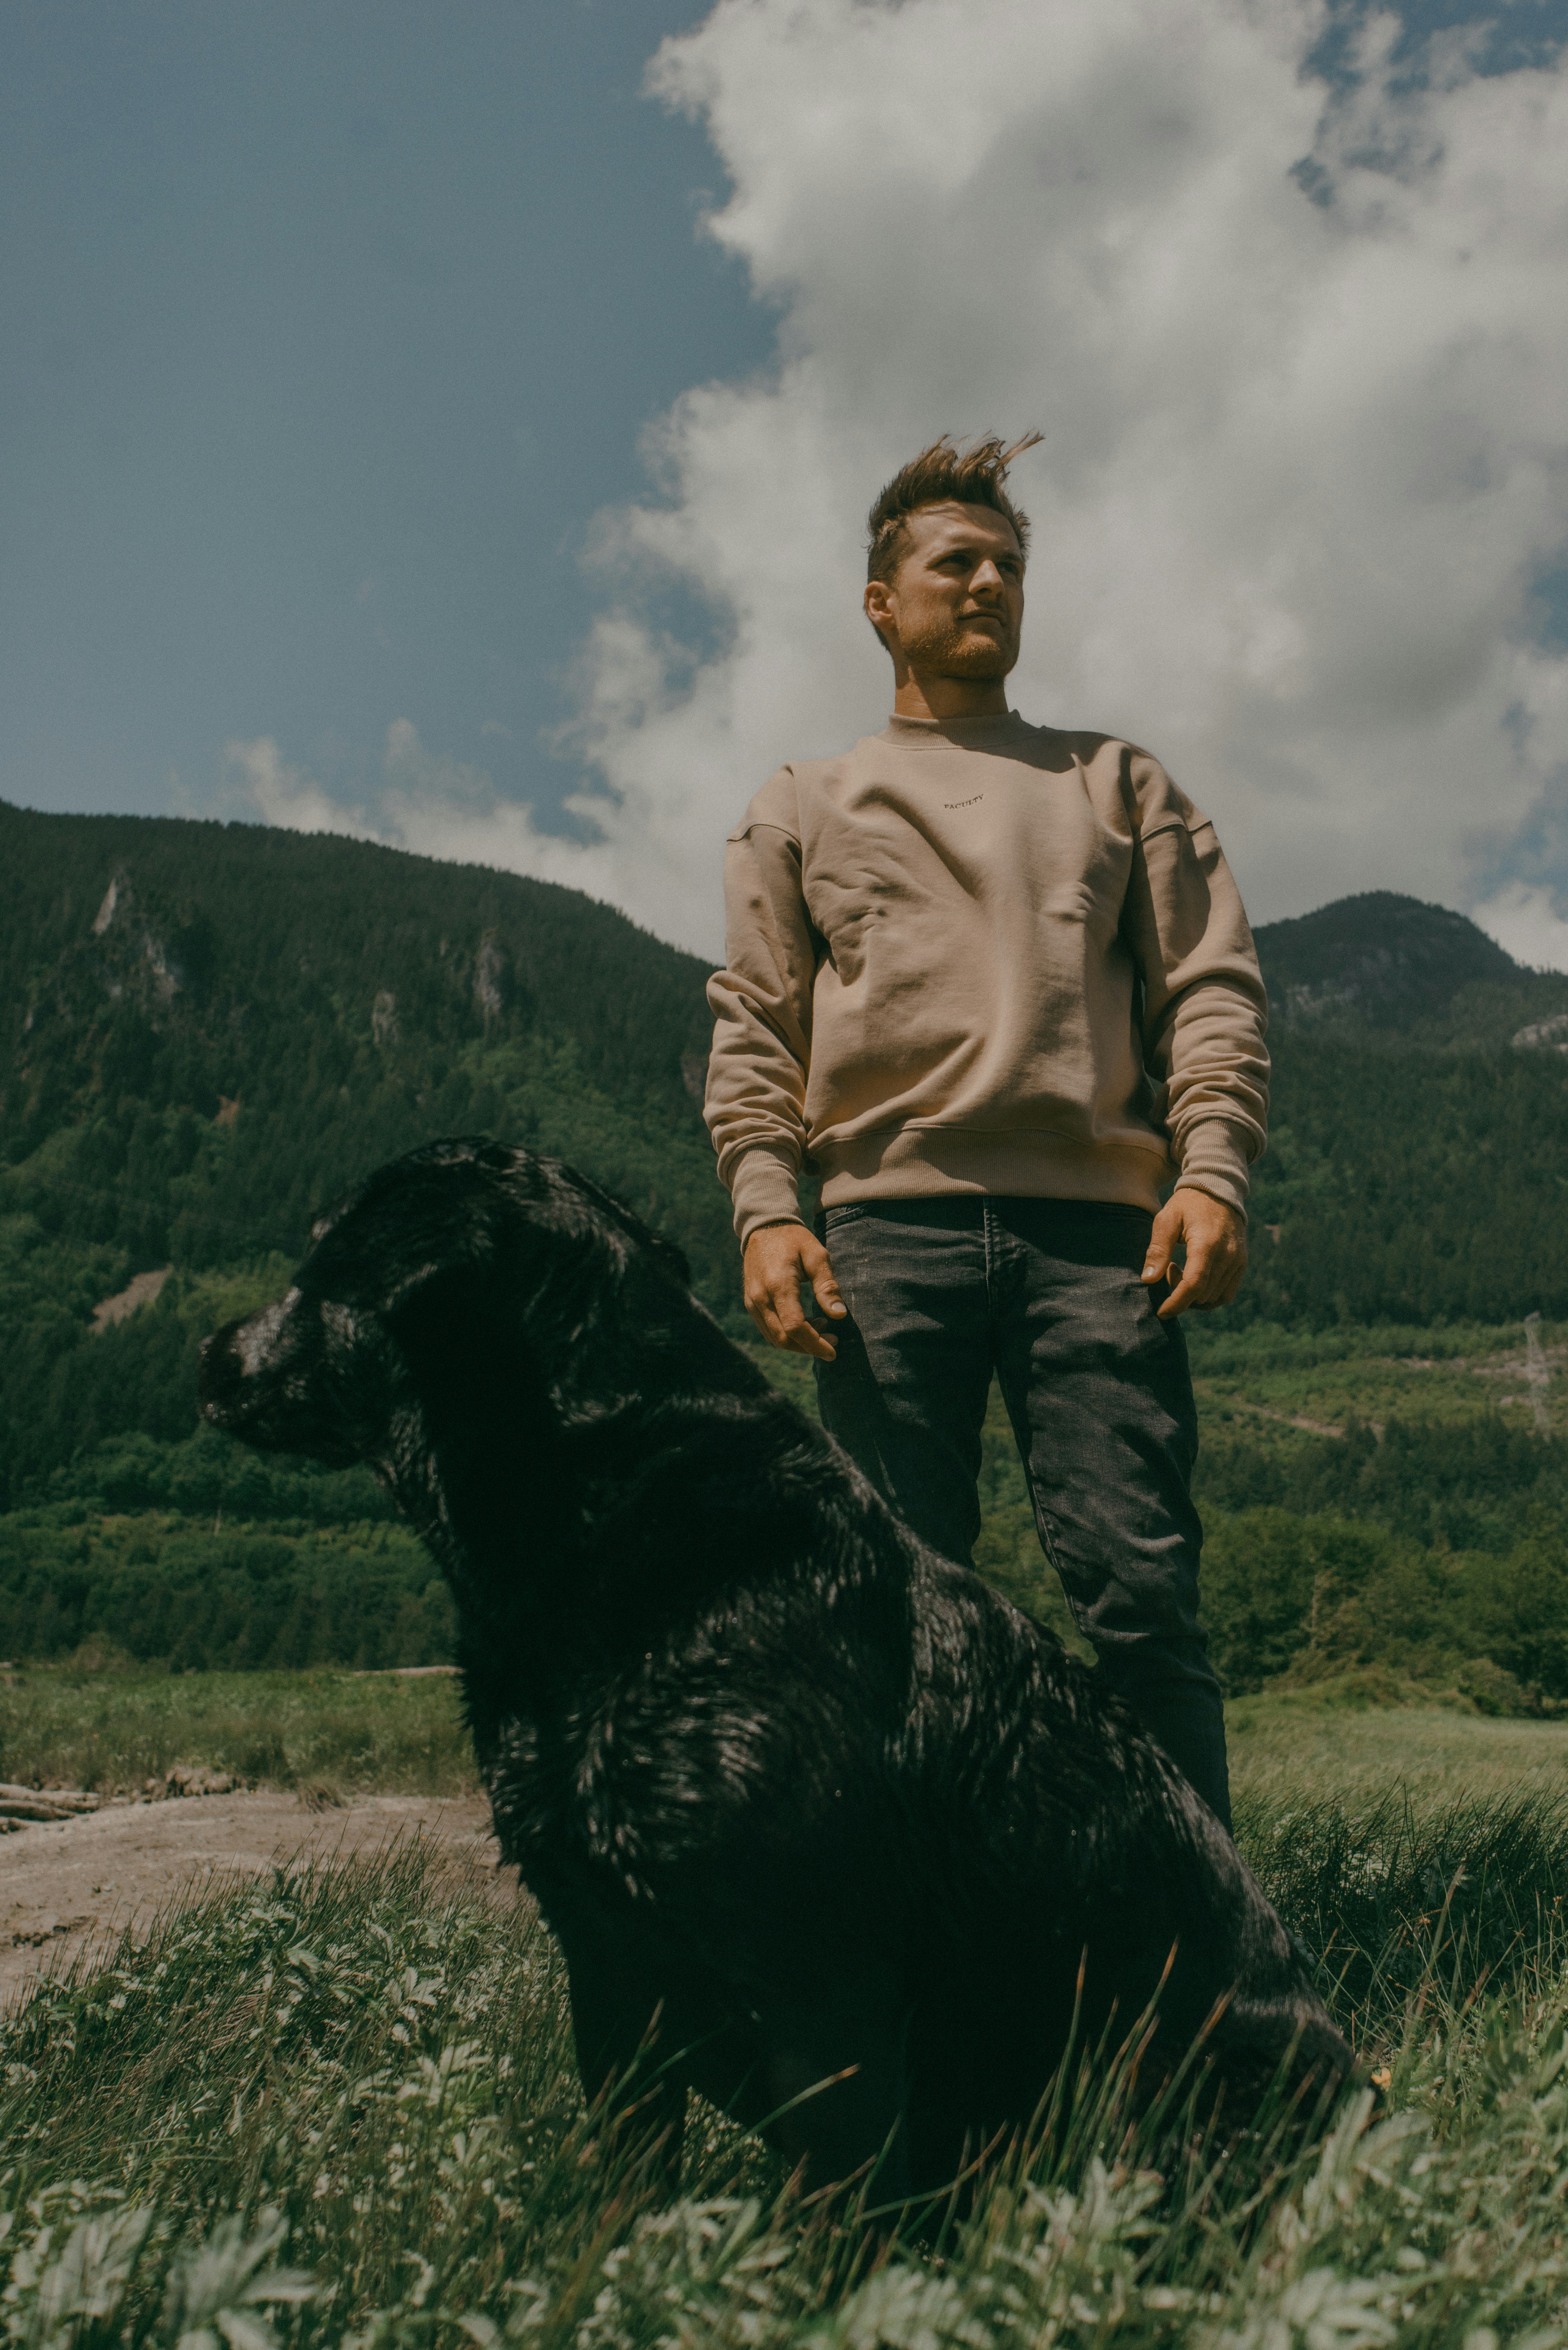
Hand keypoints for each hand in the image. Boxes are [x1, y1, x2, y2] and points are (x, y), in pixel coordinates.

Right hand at [742, 1222, 847, 1359]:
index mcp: (778, 1285)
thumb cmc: (794, 1240)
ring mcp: (752, 1302)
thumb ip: (827, 1286)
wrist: (764, 1227)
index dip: (815, 1344)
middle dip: (809, 1347)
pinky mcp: (750, 1303)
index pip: (795, 1327)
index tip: (833, 1351)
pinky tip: (804, 1324)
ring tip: (822, 1329)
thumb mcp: (817, 1256)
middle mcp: (760, 1297)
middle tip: (833, 1341)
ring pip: (774, 1338)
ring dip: (799, 1343)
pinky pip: (767, 1329)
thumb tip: (839, 1315)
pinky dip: (787, 1335)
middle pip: (783, 1338)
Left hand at [1142, 1191, 1247, 1318]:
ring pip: (1214, 1298)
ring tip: (1180, 1270)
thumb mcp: (1166, 1220)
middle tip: (1168, 1270)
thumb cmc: (1188, 1204)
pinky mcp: (1242, 1264)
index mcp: (1207, 1245)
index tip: (1161, 1312)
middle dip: (1180, 1294)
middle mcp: (1227, 1256)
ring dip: (1193, 1295)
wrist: (1219, 1190)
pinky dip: (1208, 1295)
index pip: (1194, 1285)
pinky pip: (1226, 1293)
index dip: (1177, 1303)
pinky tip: (1196, 1276)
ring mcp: (1238, 1261)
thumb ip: (1157, 1250)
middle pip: (1202, 1294)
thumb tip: (1148, 1280)